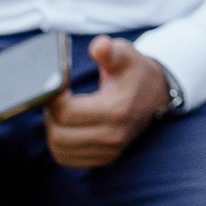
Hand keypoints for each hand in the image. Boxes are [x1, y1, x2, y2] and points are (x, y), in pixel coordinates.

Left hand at [47, 41, 171, 174]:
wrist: (154, 94)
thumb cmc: (133, 71)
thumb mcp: (124, 54)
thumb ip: (108, 50)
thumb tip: (99, 46)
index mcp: (117, 110)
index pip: (66, 114)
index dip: (53, 99)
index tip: (58, 87)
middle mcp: (114, 135)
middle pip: (59, 135)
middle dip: (50, 116)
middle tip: (55, 100)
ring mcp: (110, 150)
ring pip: (60, 149)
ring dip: (52, 131)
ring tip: (61, 113)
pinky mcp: (105, 158)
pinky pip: (68, 159)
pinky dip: (60, 145)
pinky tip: (66, 128)